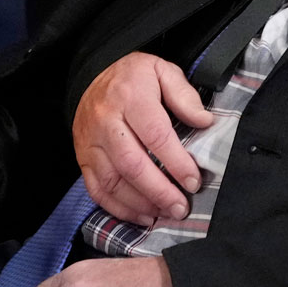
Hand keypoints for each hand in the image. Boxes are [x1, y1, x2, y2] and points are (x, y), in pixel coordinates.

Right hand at [70, 53, 213, 225]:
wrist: (92, 75)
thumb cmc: (133, 77)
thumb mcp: (163, 71)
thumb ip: (184, 95)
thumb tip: (205, 121)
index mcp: (130, 97)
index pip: (155, 134)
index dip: (176, 162)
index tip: (193, 181)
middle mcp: (106, 121)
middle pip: (132, 164)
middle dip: (159, 191)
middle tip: (181, 207)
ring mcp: (91, 143)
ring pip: (113, 182)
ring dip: (141, 204)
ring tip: (165, 213)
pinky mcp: (82, 158)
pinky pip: (97, 190)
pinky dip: (119, 208)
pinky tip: (142, 215)